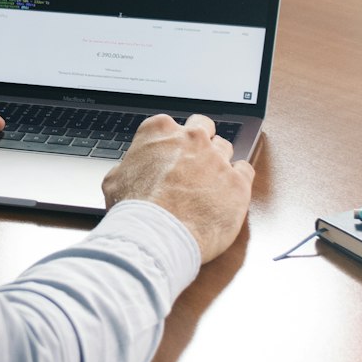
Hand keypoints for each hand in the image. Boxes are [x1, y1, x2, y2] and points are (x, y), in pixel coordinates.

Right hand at [102, 114, 253, 264]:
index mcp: (160, 131)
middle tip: (193, 162)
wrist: (157, 235)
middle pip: (203, 127)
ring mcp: (217, 158)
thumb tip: (128, 172)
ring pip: (225, 148)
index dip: (170, 142)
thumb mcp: (115, 181)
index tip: (169, 155)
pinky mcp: (238, 182)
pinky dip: (239, 179)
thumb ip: (128, 168)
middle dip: (200, 141)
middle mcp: (192, 138)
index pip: (170, 125)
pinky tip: (229, 190)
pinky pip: (246, 170)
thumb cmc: (134, 211)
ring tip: (210, 183)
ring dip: (218, 162)